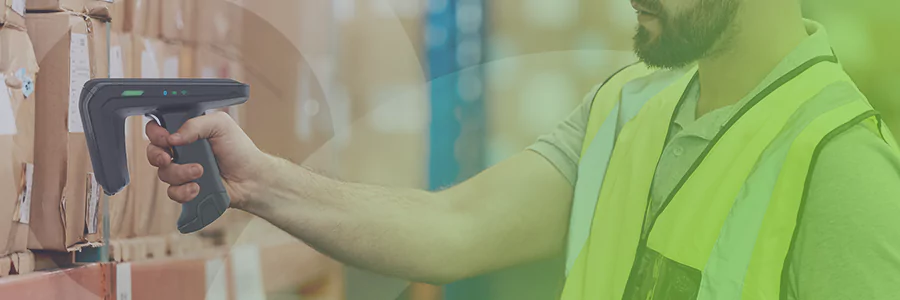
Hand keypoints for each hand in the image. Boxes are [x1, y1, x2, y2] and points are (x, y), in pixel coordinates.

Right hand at [145, 111, 271, 208]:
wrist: (252, 178)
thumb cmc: (239, 150)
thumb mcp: (220, 125)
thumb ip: (195, 124)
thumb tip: (173, 137)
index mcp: (187, 132)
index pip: (159, 129)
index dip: (155, 133)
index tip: (165, 138)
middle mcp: (182, 151)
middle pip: (153, 152)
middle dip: (157, 155)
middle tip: (168, 158)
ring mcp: (183, 171)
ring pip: (163, 174)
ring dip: (180, 173)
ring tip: (200, 171)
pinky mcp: (187, 189)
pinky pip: (172, 192)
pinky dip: (183, 191)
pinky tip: (198, 187)